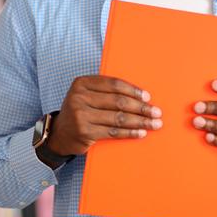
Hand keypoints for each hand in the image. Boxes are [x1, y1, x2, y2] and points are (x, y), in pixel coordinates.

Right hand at [47, 76, 162, 156]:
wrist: (59, 133)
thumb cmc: (81, 111)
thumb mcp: (87, 95)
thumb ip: (106, 91)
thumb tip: (139, 95)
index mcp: (82, 83)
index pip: (113, 84)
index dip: (133, 90)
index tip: (147, 96)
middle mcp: (79, 97)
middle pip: (118, 101)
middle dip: (141, 107)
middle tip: (156, 112)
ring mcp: (81, 115)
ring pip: (118, 118)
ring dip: (140, 121)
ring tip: (154, 123)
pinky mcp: (85, 132)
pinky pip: (113, 132)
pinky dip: (129, 133)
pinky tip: (141, 133)